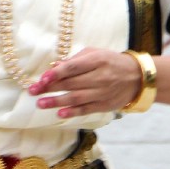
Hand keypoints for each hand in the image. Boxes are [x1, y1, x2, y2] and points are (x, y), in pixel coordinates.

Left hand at [28, 48, 144, 117]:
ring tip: (41, 104)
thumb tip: (54, 67)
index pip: (72, 68)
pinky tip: (59, 114)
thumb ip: (75, 60)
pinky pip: (86, 109)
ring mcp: (102, 92)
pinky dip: (73, 112)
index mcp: (96, 60)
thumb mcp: (95, 54)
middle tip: (32, 92)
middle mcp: (100, 77)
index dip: (55, 74)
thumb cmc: (111, 62)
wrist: (136, 77)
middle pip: (71, 83)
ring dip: (57, 101)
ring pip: (76, 98)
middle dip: (50, 88)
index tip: (41, 79)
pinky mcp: (104, 105)